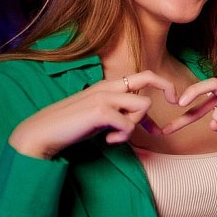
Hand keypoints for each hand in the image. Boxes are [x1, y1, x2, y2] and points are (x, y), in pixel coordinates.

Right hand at [8, 71, 176, 159]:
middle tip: (163, 115)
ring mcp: (103, 96)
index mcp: (108, 85)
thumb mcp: (101, 116)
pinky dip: (123, 137)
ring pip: (143, 105)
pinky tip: (108, 140)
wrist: (42, 133)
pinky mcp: (99, 111)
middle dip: (162, 95)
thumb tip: (147, 123)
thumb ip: (121, 113)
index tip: (174, 99)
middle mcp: (108, 86)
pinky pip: (129, 124)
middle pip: (148, 80)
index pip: (143, 75)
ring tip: (116, 136)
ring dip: (135, 124)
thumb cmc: (72, 127)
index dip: (164, 85)